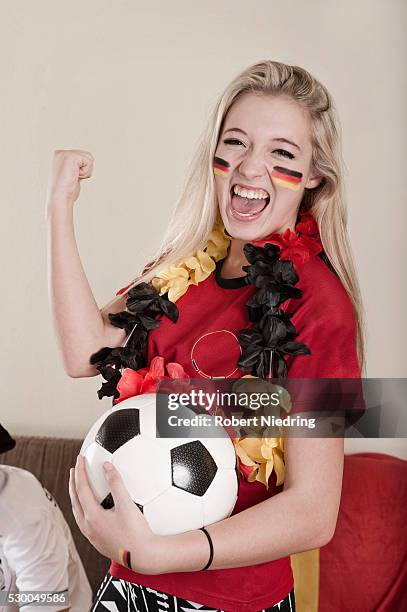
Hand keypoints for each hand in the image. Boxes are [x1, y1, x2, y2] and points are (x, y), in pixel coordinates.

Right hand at [46, 149, 93, 209]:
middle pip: (88, 155)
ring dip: (86, 171)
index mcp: (60, 156)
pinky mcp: (71, 157)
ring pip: (89, 158)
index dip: (82, 169)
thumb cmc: (66, 191)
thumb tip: (89, 160)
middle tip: (73, 178)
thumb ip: (77, 166)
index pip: (83, 156)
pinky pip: (89, 162)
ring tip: (74, 177)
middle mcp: (61, 152)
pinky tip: (75, 176)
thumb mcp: (72, 174)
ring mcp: (65, 153)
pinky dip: (85, 172)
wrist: (60, 198)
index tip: (71, 177)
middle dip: (85, 170)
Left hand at [69, 454, 162, 573]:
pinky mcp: (97, 540)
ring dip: (76, 495)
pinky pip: (83, 519)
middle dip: (74, 482)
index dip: (80, 471)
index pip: (81, 488)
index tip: (80, 459)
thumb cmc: (136, 532)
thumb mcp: (126, 503)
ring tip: (78, 485)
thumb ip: (116, 482)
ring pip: (77, 511)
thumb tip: (106, 466)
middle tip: (74, 468)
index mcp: (92, 516)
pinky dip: (82, 507)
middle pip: (75, 499)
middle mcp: (88, 527)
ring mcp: (91, 535)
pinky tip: (88, 506)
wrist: (143, 556)